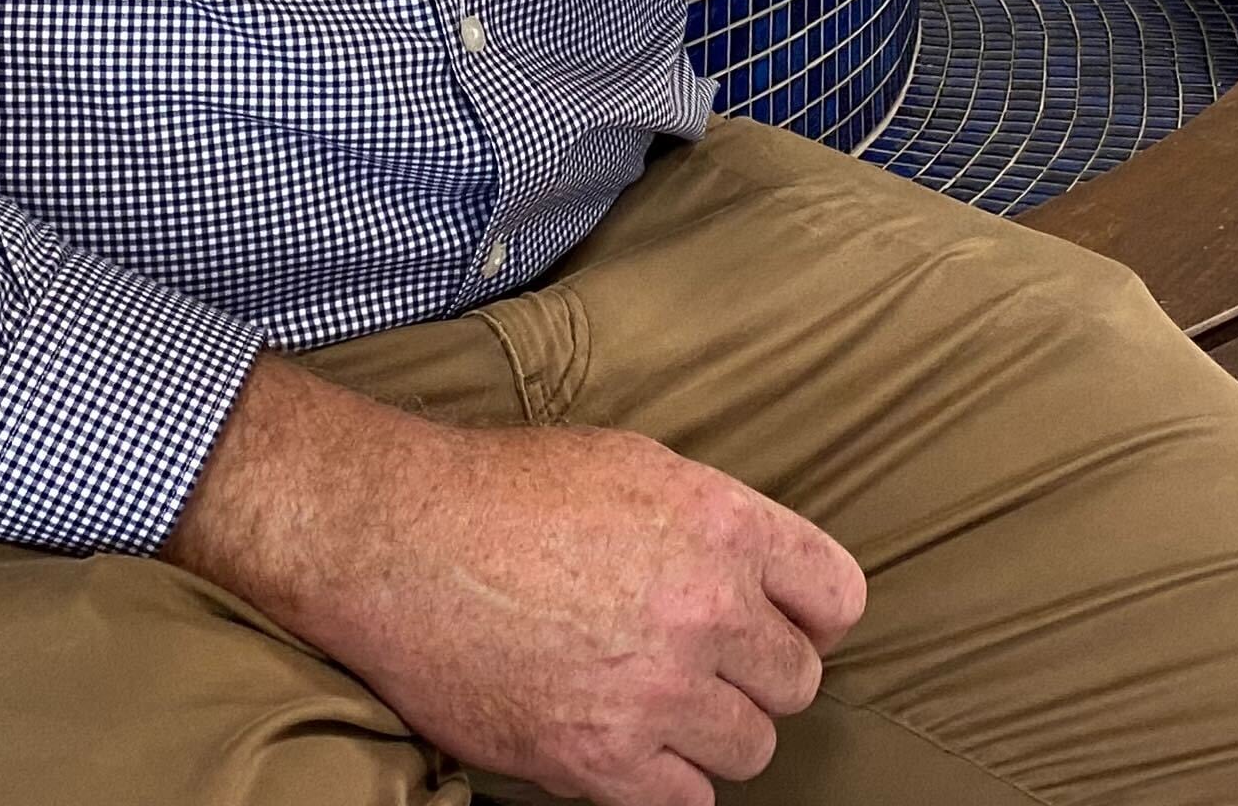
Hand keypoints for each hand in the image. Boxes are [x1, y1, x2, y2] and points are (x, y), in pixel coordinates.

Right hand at [166, 357, 866, 805]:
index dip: (810, 615)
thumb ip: (718, 523)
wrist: (399, 542)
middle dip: (753, 674)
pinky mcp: (601, 760)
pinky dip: (667, 783)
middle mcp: (704, 608)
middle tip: (698, 661)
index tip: (779, 622)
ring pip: (752, 748)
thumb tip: (769, 580)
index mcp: (722, 524)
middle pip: (797, 681)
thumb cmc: (507, 492)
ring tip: (654, 699)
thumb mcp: (637, 465)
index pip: (838, 597)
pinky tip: (629, 742)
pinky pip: (690, 803)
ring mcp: (656, 691)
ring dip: (712, 732)